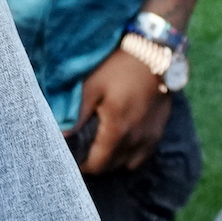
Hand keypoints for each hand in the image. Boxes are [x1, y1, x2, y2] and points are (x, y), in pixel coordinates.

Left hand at [70, 43, 172, 175]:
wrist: (156, 54)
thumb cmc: (120, 67)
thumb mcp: (93, 86)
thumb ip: (77, 114)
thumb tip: (61, 137)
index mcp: (117, 131)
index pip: (97, 165)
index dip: (82, 165)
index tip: (73, 156)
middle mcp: (136, 140)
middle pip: (112, 167)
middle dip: (96, 161)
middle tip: (84, 147)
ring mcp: (150, 137)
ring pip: (128, 163)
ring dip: (113, 159)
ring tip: (102, 144)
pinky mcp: (159, 131)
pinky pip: (142, 154)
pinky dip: (130, 152)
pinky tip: (121, 138)